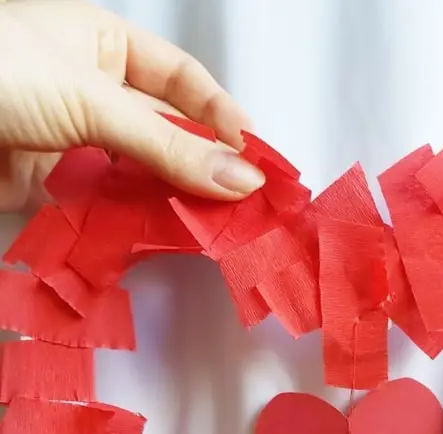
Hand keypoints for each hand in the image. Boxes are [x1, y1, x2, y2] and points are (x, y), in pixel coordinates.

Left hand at [0, 0, 264, 211]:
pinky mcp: (51, 190)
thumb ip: (169, 146)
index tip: (253, 156)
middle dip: (203, 169)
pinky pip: (105, 211)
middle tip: (243, 207)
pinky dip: (132, 228)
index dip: (221, 115)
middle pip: (166, 136)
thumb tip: (242, 179)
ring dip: (172, 203)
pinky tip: (160, 240)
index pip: (181, 82)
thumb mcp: (92, 98)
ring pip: (139, 178)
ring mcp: (72, 144)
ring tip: (211, 230)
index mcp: (102, 45)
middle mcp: (92, 94)